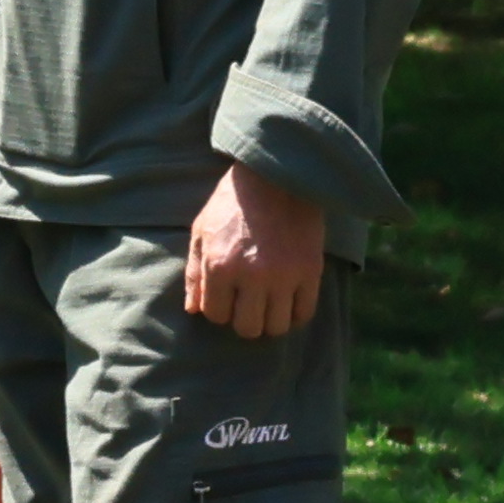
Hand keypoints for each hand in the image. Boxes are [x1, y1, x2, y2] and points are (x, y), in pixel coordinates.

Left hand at [186, 164, 326, 338]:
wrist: (276, 175)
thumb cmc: (233, 202)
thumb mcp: (202, 230)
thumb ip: (194, 272)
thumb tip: (193, 310)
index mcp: (219, 265)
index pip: (216, 315)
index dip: (220, 308)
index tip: (227, 295)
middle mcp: (251, 276)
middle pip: (247, 327)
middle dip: (244, 318)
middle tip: (249, 302)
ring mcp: (283, 275)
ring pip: (276, 327)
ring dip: (270, 320)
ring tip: (269, 304)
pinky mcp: (310, 271)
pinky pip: (304, 313)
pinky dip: (295, 313)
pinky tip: (289, 300)